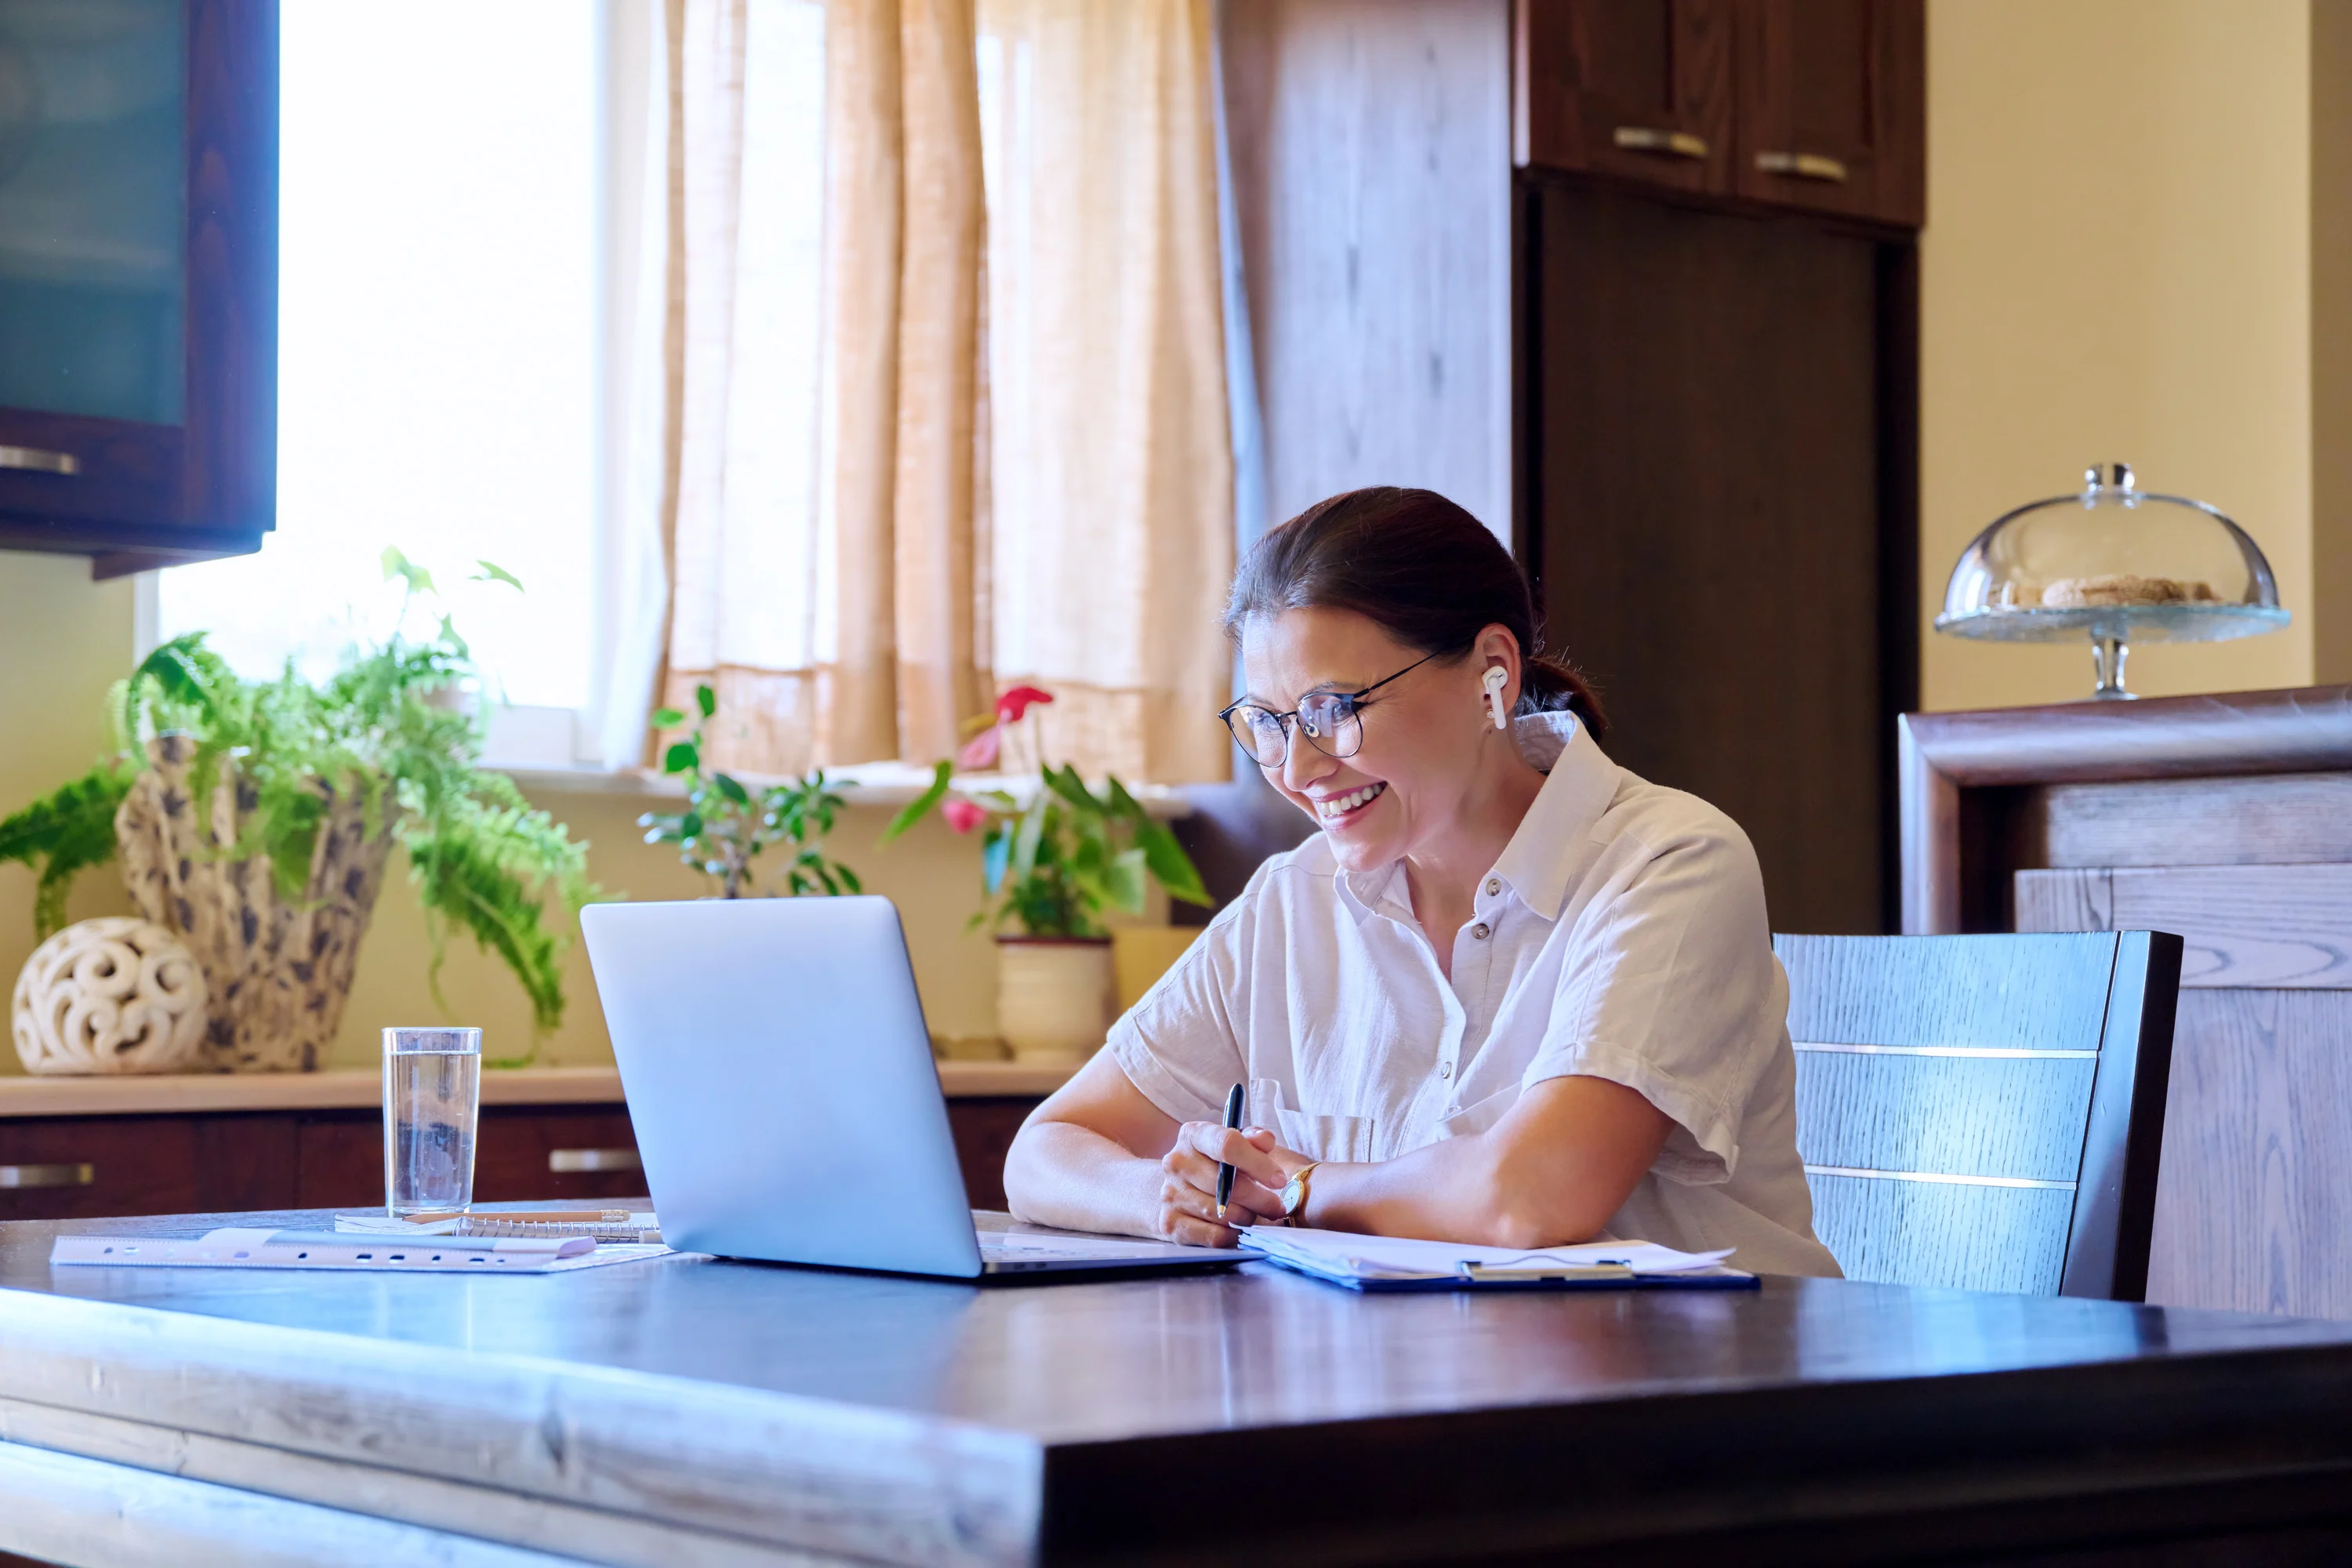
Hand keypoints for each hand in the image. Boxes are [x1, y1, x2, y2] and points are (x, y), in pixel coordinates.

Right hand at [1153, 1122, 1311, 1246]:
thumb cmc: (1212, 1164)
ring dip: (1247, 1217)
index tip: (1279, 1180)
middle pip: (1227, 1185)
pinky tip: (1237, 1227)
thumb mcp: (1233, 1144)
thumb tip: (1266, 1140)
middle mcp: (1176, 1163)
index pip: (1227, 1145)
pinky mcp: (1170, 1223)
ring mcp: (1170, 1194)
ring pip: (1222, 1213)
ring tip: (1255, 1214)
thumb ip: (1253, 1140)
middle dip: (1260, 1199)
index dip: (1258, 1164)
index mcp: (1193, 1135)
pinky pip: (1212, 1236)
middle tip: (1276, 1206)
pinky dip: (1232, 1235)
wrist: (1174, 1189)